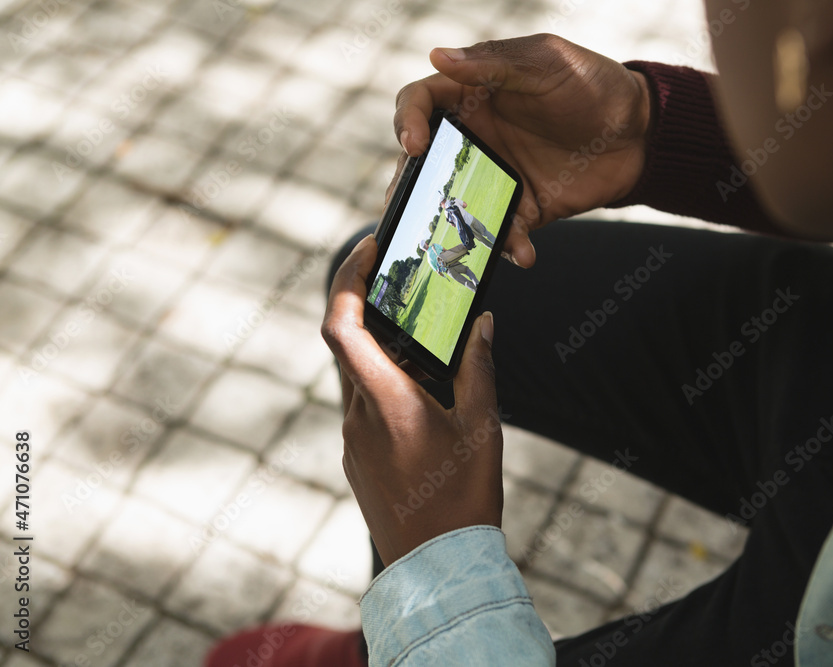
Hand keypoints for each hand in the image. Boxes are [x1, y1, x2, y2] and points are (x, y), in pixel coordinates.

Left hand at [321, 235, 503, 565]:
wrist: (436, 566)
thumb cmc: (462, 499)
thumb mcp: (482, 428)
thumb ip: (479, 369)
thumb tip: (481, 323)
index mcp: (386, 401)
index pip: (341, 326)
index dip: (346, 280)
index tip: (370, 251)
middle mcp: (357, 415)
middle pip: (351, 344)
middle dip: (374, 309)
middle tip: (407, 288)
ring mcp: (351, 439)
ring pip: (359, 376)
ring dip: (387, 354)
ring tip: (430, 352)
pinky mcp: (355, 457)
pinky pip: (364, 406)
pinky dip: (386, 387)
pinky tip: (425, 401)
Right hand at [388, 33, 650, 267]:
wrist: (640, 134)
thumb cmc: (594, 84)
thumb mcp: (547, 63)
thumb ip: (494, 64)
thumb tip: (437, 57)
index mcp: (473, 94)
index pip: (421, 103)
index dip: (407, 121)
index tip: (416, 144)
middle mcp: (476, 136)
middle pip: (425, 161)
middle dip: (412, 184)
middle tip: (410, 204)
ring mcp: (497, 174)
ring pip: (456, 204)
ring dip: (452, 226)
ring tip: (459, 244)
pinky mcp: (522, 208)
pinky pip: (502, 231)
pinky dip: (508, 246)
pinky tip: (524, 253)